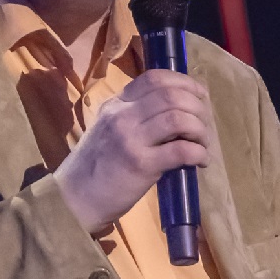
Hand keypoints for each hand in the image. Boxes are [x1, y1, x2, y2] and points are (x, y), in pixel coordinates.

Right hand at [56, 71, 214, 231]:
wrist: (75, 199)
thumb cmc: (95, 167)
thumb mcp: (108, 130)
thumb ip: (133, 117)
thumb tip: (174, 113)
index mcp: (116, 105)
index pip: (154, 79)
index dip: (183, 82)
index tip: (198, 93)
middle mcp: (123, 116)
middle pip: (171, 96)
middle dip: (197, 107)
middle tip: (204, 123)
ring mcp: (131, 139)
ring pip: (178, 119)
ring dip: (200, 129)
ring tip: (203, 143)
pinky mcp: (141, 164)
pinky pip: (181, 150)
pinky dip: (198, 153)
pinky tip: (201, 161)